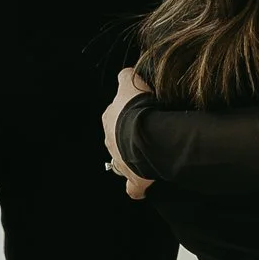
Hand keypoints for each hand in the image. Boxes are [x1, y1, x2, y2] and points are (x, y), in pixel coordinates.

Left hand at [102, 65, 152, 200]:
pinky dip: (138, 187)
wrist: (146, 134)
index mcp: (109, 118)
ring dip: (134, 158)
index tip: (141, 111)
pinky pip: (134, 187)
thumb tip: (126, 73)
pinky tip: (144, 185)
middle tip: (149, 131)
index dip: (129, 112)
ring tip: (149, 154)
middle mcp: (110, 141)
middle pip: (119, 138)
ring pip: (124, 161)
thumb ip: (126, 76)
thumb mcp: (129, 82)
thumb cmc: (137, 107)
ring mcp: (121, 162)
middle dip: (130, 136)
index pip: (116, 114)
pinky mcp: (134, 180)